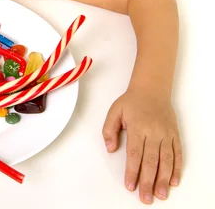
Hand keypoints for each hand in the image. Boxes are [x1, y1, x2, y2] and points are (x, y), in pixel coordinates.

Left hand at [102, 88, 181, 203]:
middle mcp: (153, 132)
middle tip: (146, 198)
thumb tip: (110, 149)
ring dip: (163, 179)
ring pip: (166, 160)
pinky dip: (177, 168)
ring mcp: (166, 134)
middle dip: (148, 181)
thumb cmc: (131, 102)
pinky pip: (177, 153)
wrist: (152, 89)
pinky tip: (174, 181)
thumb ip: (109, 130)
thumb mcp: (114, 111)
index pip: (134, 154)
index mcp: (137, 127)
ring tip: (161, 194)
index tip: (130, 185)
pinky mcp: (174, 135)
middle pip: (151, 161)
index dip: (132, 171)